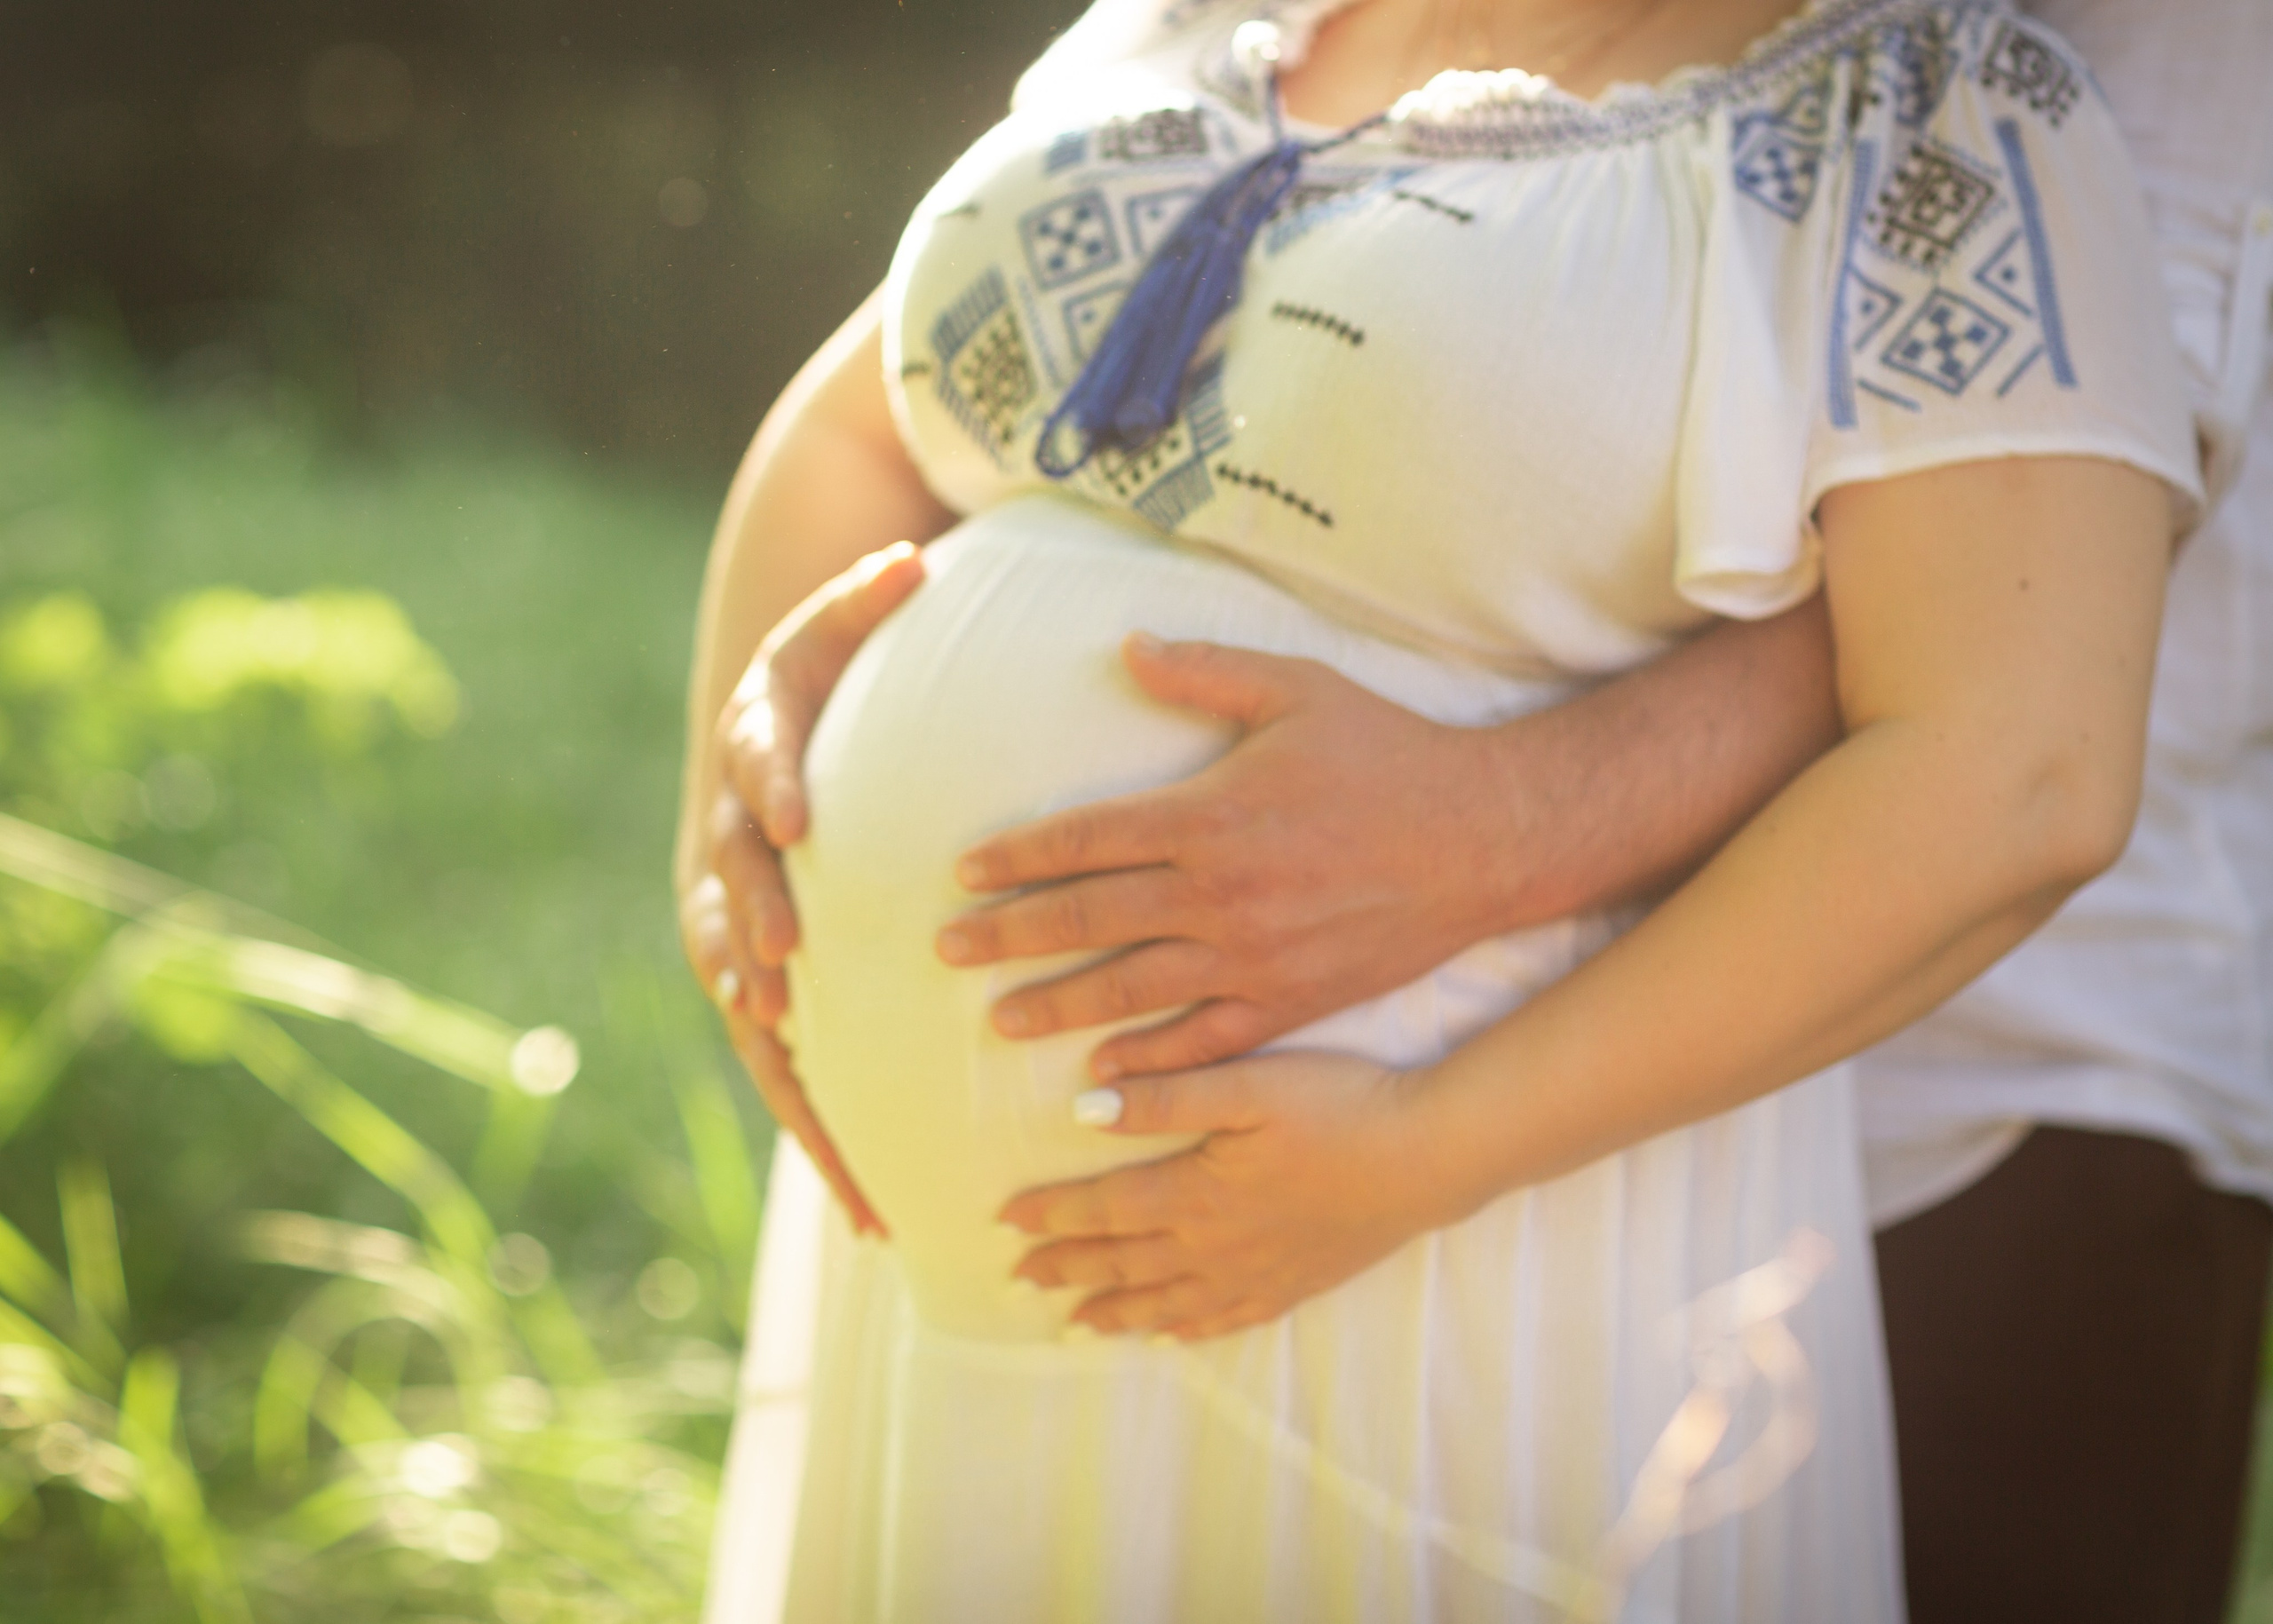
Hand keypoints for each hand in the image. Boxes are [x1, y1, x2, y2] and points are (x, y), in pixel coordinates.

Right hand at [681, 541, 926, 1235]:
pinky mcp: (764, 991)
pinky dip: (822, 1132)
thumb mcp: (830, 635)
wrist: (765, 751)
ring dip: (796, 1083)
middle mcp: (731, 859)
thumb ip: (866, 600)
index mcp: (753, 768)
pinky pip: (787, 1066)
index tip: (798, 814)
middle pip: (734, 905)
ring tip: (855, 1172)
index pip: (753, 770)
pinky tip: (874, 1212)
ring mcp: (738, 936)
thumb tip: (914, 557)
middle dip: (760, 940)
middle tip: (785, 977)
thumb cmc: (816, 693)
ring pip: (755, 1016)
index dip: (770, 788)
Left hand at [940, 635, 1515, 1079]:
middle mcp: (1221, 893)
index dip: (1018, 857)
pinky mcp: (1290, 1002)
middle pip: (1089, 918)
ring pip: (1132, 988)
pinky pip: (1203, 1041)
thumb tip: (1126, 647)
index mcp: (1211, 814)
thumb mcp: (1297, 688)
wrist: (1482, 838)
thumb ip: (1204, 669)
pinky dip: (1149, 1063)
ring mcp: (1254, 956)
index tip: (964, 874)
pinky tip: (1103, 1078)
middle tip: (946, 951)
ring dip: (1058, 1005)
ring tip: (1000, 1020)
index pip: (1087, 838)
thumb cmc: (1387, 752)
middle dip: (1010, 936)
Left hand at [998, 1052, 1458, 1339]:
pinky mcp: (1297, 1283)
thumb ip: (1166, 1098)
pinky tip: (1169, 1336)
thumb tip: (1085, 1107)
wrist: (1426, 1156)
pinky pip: (1226, 1318)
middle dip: (1067, 1268)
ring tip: (1072, 1324)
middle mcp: (1216, 1245)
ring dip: (1114, 1312)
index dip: (1052, 1216)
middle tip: (1018, 1279)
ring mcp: (1257, 1272)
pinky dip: (1188, 1329)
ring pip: (1167, 1301)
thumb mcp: (1247, 1084)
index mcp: (1196, 1193)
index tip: (1006, 1222)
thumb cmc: (1339, 1106)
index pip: (1104, 1209)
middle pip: (1124, 1263)